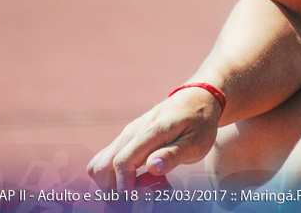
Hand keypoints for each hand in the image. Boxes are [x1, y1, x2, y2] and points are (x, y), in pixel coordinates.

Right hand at [87, 87, 220, 190]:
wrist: (198, 99)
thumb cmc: (200, 123)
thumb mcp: (196, 142)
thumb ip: (173, 155)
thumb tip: (151, 167)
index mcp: (151, 131)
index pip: (122, 162)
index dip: (124, 185)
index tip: (135, 200)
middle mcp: (133, 131)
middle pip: (102, 165)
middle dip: (112, 188)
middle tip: (132, 201)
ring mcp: (128, 133)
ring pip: (100, 162)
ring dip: (110, 182)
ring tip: (133, 191)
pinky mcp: (127, 137)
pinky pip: (107, 158)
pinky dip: (112, 174)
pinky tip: (133, 180)